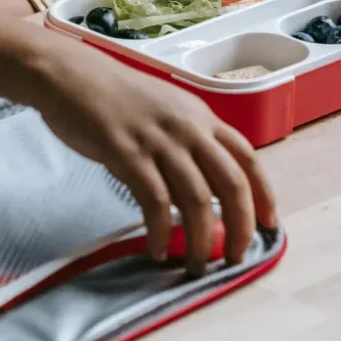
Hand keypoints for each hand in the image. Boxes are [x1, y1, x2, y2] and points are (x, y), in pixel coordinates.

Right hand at [0, 0, 276, 276]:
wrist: (70, 75)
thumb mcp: (167, 111)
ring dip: (199, 239)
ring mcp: (159, 140)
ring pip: (196, 199)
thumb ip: (190, 143)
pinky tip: (157, 250)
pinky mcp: (127, 154)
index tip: (270, 224)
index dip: (264, 195)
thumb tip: (207, 188)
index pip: (248, 159)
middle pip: (230, 184)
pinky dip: (159, 232)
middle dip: (240, 226)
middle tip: (236, 257)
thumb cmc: (116, 97)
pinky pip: (154, 202)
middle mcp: (188, 128)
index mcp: (203, 118)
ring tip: (194, 265)